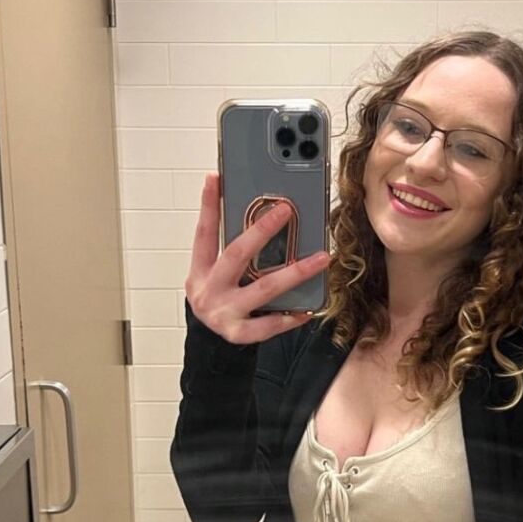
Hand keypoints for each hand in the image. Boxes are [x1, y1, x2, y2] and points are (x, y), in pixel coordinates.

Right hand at [185, 171, 330, 344]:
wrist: (209, 343)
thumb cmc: (219, 298)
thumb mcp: (214, 273)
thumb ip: (231, 250)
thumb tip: (258, 213)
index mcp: (201, 270)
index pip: (204, 232)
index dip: (209, 205)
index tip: (216, 178)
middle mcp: (209, 289)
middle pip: (236, 255)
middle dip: (261, 231)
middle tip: (285, 210)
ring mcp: (224, 312)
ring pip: (264, 289)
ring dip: (295, 273)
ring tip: (320, 259)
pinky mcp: (239, 333)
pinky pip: (269, 324)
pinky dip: (290, 316)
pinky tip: (308, 308)